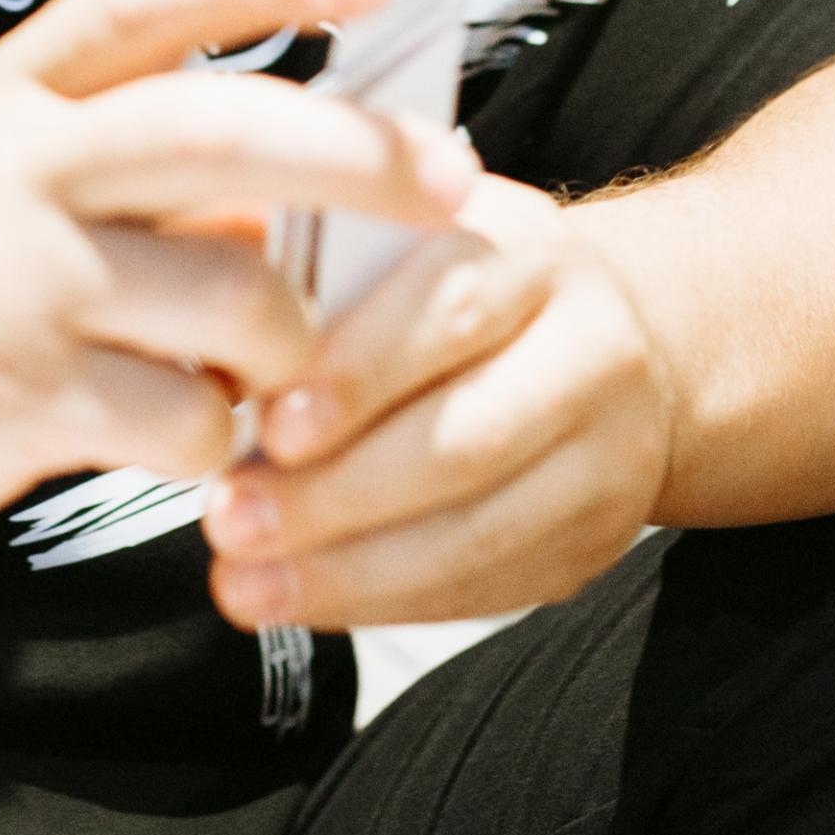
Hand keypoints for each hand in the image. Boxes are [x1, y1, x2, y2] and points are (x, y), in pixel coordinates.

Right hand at [0, 0, 480, 563]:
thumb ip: (111, 172)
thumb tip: (278, 201)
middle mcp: (10, 168)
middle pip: (224, 131)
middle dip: (362, 153)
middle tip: (456, 179)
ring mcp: (14, 283)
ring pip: (236, 296)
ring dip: (287, 348)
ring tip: (264, 375)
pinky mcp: (20, 400)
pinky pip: (191, 418)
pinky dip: (217, 443)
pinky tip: (184, 445)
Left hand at [202, 173, 673, 626]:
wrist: (619, 334)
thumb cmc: (462, 280)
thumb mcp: (410, 233)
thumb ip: (323, 260)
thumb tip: (215, 328)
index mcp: (532, 252)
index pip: (450, 307)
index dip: (359, 372)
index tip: (271, 424)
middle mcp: (591, 349)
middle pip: (466, 438)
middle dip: (336, 493)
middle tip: (229, 521)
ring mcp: (608, 453)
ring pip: (479, 531)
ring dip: (349, 571)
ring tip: (245, 580)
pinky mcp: (598, 537)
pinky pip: (489, 586)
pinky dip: (386, 602)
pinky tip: (303, 598)